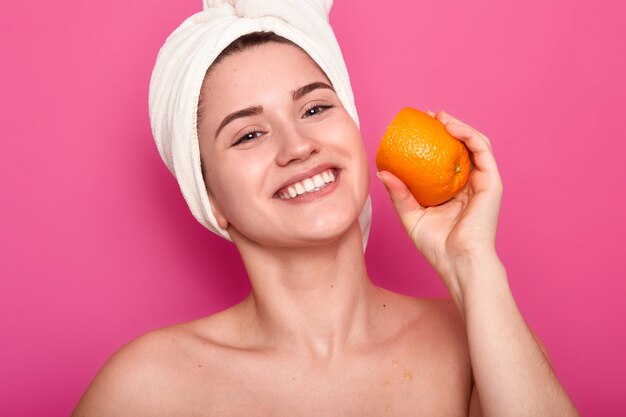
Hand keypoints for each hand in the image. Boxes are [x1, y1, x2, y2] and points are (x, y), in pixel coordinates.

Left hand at [378, 110, 502, 288]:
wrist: (458, 262)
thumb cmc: (436, 246)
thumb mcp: (411, 215)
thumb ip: (399, 194)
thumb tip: (383, 172)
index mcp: (454, 192)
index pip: (446, 160)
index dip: (434, 141)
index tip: (416, 129)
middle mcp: (470, 185)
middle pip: (462, 148)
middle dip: (447, 127)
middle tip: (427, 116)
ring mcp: (483, 183)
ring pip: (475, 144)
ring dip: (458, 125)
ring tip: (439, 117)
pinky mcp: (492, 183)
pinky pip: (482, 150)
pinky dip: (468, 134)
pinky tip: (450, 127)